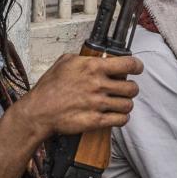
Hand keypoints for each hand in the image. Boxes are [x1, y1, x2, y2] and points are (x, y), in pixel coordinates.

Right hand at [15, 52, 142, 138]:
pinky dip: (121, 118)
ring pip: (128, 105)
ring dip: (125, 104)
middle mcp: (98, 85)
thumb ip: (85, 58)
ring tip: (118, 103)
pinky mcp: (96, 121)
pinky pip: (120, 120)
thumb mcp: (65, 62)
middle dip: (131, 89)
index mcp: (93, 67)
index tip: (137, 68)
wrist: (39, 111)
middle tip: (124, 89)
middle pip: (132, 88)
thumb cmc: (49, 87)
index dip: (137, 66)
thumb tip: (97, 57)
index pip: (128, 64)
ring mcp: (98, 104)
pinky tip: (116, 115)